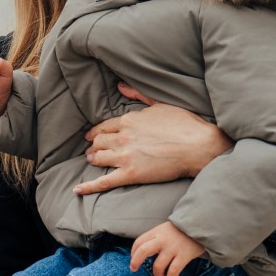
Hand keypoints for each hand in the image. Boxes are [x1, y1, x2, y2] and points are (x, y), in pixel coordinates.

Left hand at [75, 84, 230, 194]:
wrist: (198, 146)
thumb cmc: (184, 124)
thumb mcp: (160, 104)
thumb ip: (138, 95)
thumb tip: (120, 86)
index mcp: (128, 121)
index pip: (103, 127)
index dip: (95, 132)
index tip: (91, 136)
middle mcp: (122, 137)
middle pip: (99, 142)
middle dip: (94, 146)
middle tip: (92, 151)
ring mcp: (125, 156)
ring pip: (99, 158)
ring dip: (94, 159)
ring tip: (92, 161)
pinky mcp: (131, 174)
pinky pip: (104, 182)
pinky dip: (88, 186)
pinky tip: (77, 190)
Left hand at [129, 221, 207, 275]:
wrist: (201, 225)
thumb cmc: (181, 230)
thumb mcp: (164, 229)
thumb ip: (155, 238)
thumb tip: (143, 253)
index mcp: (156, 232)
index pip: (139, 242)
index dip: (133, 252)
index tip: (133, 260)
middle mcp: (162, 240)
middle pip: (143, 251)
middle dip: (135, 262)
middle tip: (134, 269)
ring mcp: (173, 248)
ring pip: (158, 265)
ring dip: (157, 274)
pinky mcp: (184, 255)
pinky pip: (173, 271)